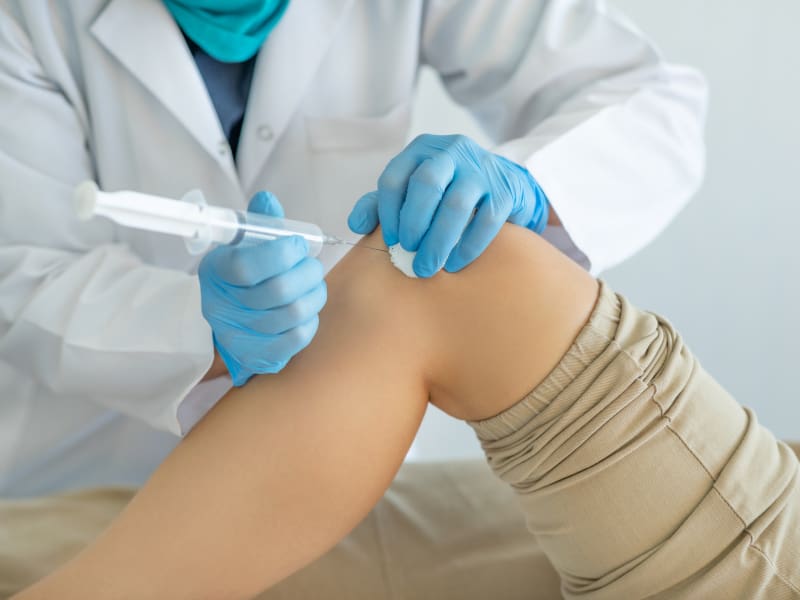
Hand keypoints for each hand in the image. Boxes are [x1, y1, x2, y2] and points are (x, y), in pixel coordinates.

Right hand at [198, 192, 326, 385]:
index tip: (298, 244)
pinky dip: (311, 318)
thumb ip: (260, 223)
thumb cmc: (243, 277)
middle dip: (308, 272)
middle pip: (280, 290)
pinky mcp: (260, 356)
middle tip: (311, 265)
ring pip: (296, 312)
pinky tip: (306, 307)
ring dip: (315, 293)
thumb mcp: (244, 245)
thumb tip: (268, 200)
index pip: (248, 266)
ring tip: (312, 284)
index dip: (282, 252)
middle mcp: (223, 307)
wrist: (230, 322)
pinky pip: (300, 336)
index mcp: (216, 272)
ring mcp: (240, 335)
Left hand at [348, 134, 548, 277]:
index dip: (388, 212)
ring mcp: (481, 169)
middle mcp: (451, 152)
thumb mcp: (413, 188)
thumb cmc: (448, 189)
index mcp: (421, 150)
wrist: (505, 183)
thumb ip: (382, 203)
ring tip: (428, 266)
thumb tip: (356, 223)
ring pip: (456, 204)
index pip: (395, 177)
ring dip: (439, 240)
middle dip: (413, 223)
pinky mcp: (505, 190)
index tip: (390, 240)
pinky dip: (468, 246)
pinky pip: (487, 220)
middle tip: (407, 252)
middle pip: (426, 184)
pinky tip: (455, 263)